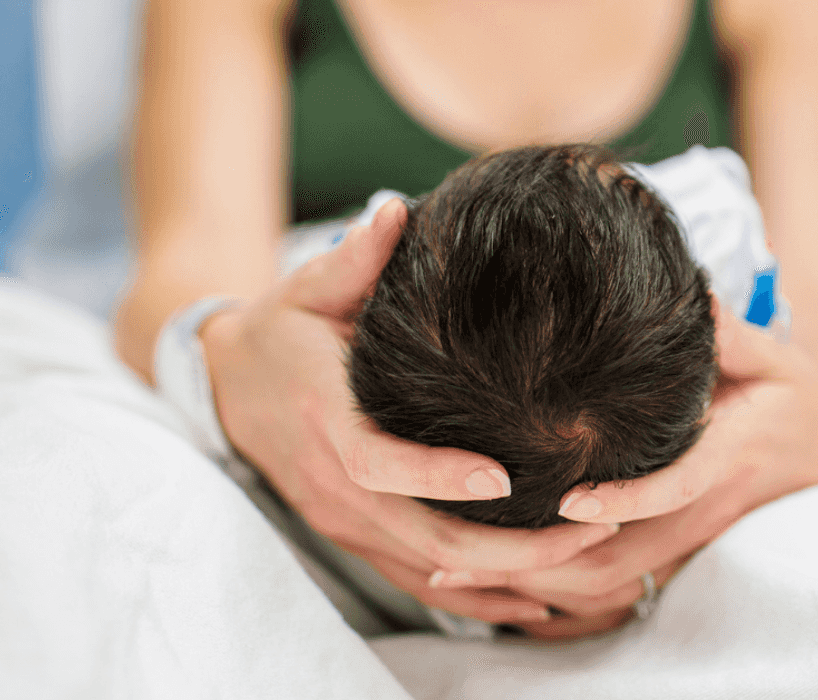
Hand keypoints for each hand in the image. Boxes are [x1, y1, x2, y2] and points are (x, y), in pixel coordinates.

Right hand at [202, 198, 620, 624]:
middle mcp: (333, 482)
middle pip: (421, 536)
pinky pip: (417, 576)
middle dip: (508, 546)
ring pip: (426, 567)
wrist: (224, 389)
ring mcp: (342, 517)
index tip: (504, 479)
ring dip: (505, 573)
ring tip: (586, 556)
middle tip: (593, 526)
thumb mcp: (307, 287)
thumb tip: (398, 212)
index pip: (377, 463)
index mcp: (323, 417)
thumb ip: (355, 258)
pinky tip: (536, 588)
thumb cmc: (280, 331)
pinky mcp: (353, 533)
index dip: (437, 476)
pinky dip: (475, 589)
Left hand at [427, 298, 817, 636]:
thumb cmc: (787, 387)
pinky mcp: (677, 549)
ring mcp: (692, 538)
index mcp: (730, 455)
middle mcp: (706, 508)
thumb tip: (685, 291)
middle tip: (477, 551)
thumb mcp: (766, 351)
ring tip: (465, 571)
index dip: (625, 499)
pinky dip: (562, 587)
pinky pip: (618, 584)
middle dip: (553, 564)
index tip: (568, 502)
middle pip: (627, 560)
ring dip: (545, 584)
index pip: (675, 488)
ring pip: (616, 584)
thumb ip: (723, 326)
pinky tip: (503, 577)